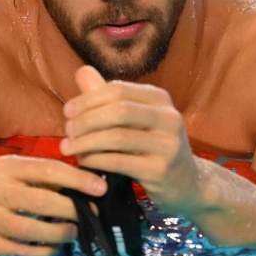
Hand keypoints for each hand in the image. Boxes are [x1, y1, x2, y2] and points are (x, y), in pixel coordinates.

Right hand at [0, 155, 106, 255]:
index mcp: (5, 167)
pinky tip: (54, 245)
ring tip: (74, 231)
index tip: (100, 188)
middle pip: (42, 201)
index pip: (48, 170)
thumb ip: (48, 176)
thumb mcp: (18, 174)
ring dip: (61, 232)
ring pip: (33, 230)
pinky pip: (24, 250)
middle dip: (72, 209)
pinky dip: (45, 249)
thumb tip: (89, 183)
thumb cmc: (1, 190)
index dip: (77, 179)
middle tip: (91, 213)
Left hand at [60, 66, 201, 210]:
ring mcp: (168, 144)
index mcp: (160, 99)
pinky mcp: (161, 170)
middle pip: (118, 110)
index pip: (118, 89)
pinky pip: (119, 162)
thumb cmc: (153, 147)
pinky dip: (95, 160)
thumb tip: (81, 72)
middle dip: (86, 120)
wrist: (188, 183)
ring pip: (117, 137)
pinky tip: (83, 162)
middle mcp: (168, 117)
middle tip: (67, 131)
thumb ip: (107, 98)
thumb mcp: (135, 120)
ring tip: (67, 148)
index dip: (88, 99)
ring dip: (85, 142)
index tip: (67, 111)